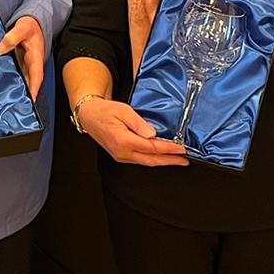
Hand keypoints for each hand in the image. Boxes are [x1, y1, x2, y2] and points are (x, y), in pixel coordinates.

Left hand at [0, 15, 45, 98]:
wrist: (32, 23)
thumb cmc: (30, 26)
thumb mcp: (22, 28)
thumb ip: (11, 38)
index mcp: (36, 58)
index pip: (36, 77)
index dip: (34, 90)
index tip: (30, 101)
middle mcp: (32, 65)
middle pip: (30, 83)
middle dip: (24, 96)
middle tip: (15, 108)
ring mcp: (26, 65)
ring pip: (23, 81)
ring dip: (18, 91)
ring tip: (8, 103)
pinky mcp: (21, 64)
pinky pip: (17, 75)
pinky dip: (12, 82)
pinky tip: (2, 88)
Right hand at [73, 96, 188, 167]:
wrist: (89, 116)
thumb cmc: (105, 111)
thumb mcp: (123, 111)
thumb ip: (139, 123)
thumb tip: (153, 134)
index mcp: (124, 141)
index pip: (152, 148)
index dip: (169, 149)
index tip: (182, 148)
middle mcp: (122, 152)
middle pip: (151, 160)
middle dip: (170, 161)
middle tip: (184, 160)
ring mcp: (121, 156)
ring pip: (146, 162)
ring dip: (162, 161)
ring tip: (176, 159)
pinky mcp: (121, 156)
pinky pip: (140, 160)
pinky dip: (153, 159)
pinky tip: (160, 157)